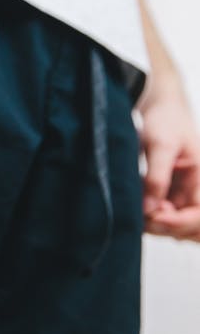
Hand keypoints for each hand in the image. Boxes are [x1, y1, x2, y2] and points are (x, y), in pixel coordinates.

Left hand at [138, 71, 199, 241]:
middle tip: (142, 216)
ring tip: (140, 213)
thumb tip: (151, 210)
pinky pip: (167, 217)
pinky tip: (139, 211)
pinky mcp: (172, 195)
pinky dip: (153, 219)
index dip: (178, 222)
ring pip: (178, 227)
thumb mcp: (161, 145)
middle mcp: (199, 190)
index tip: (154, 216)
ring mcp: (186, 194)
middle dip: (167, 227)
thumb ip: (157, 177)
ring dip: (159, 226)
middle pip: (191, 228)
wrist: (159, 105)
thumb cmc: (166, 118)